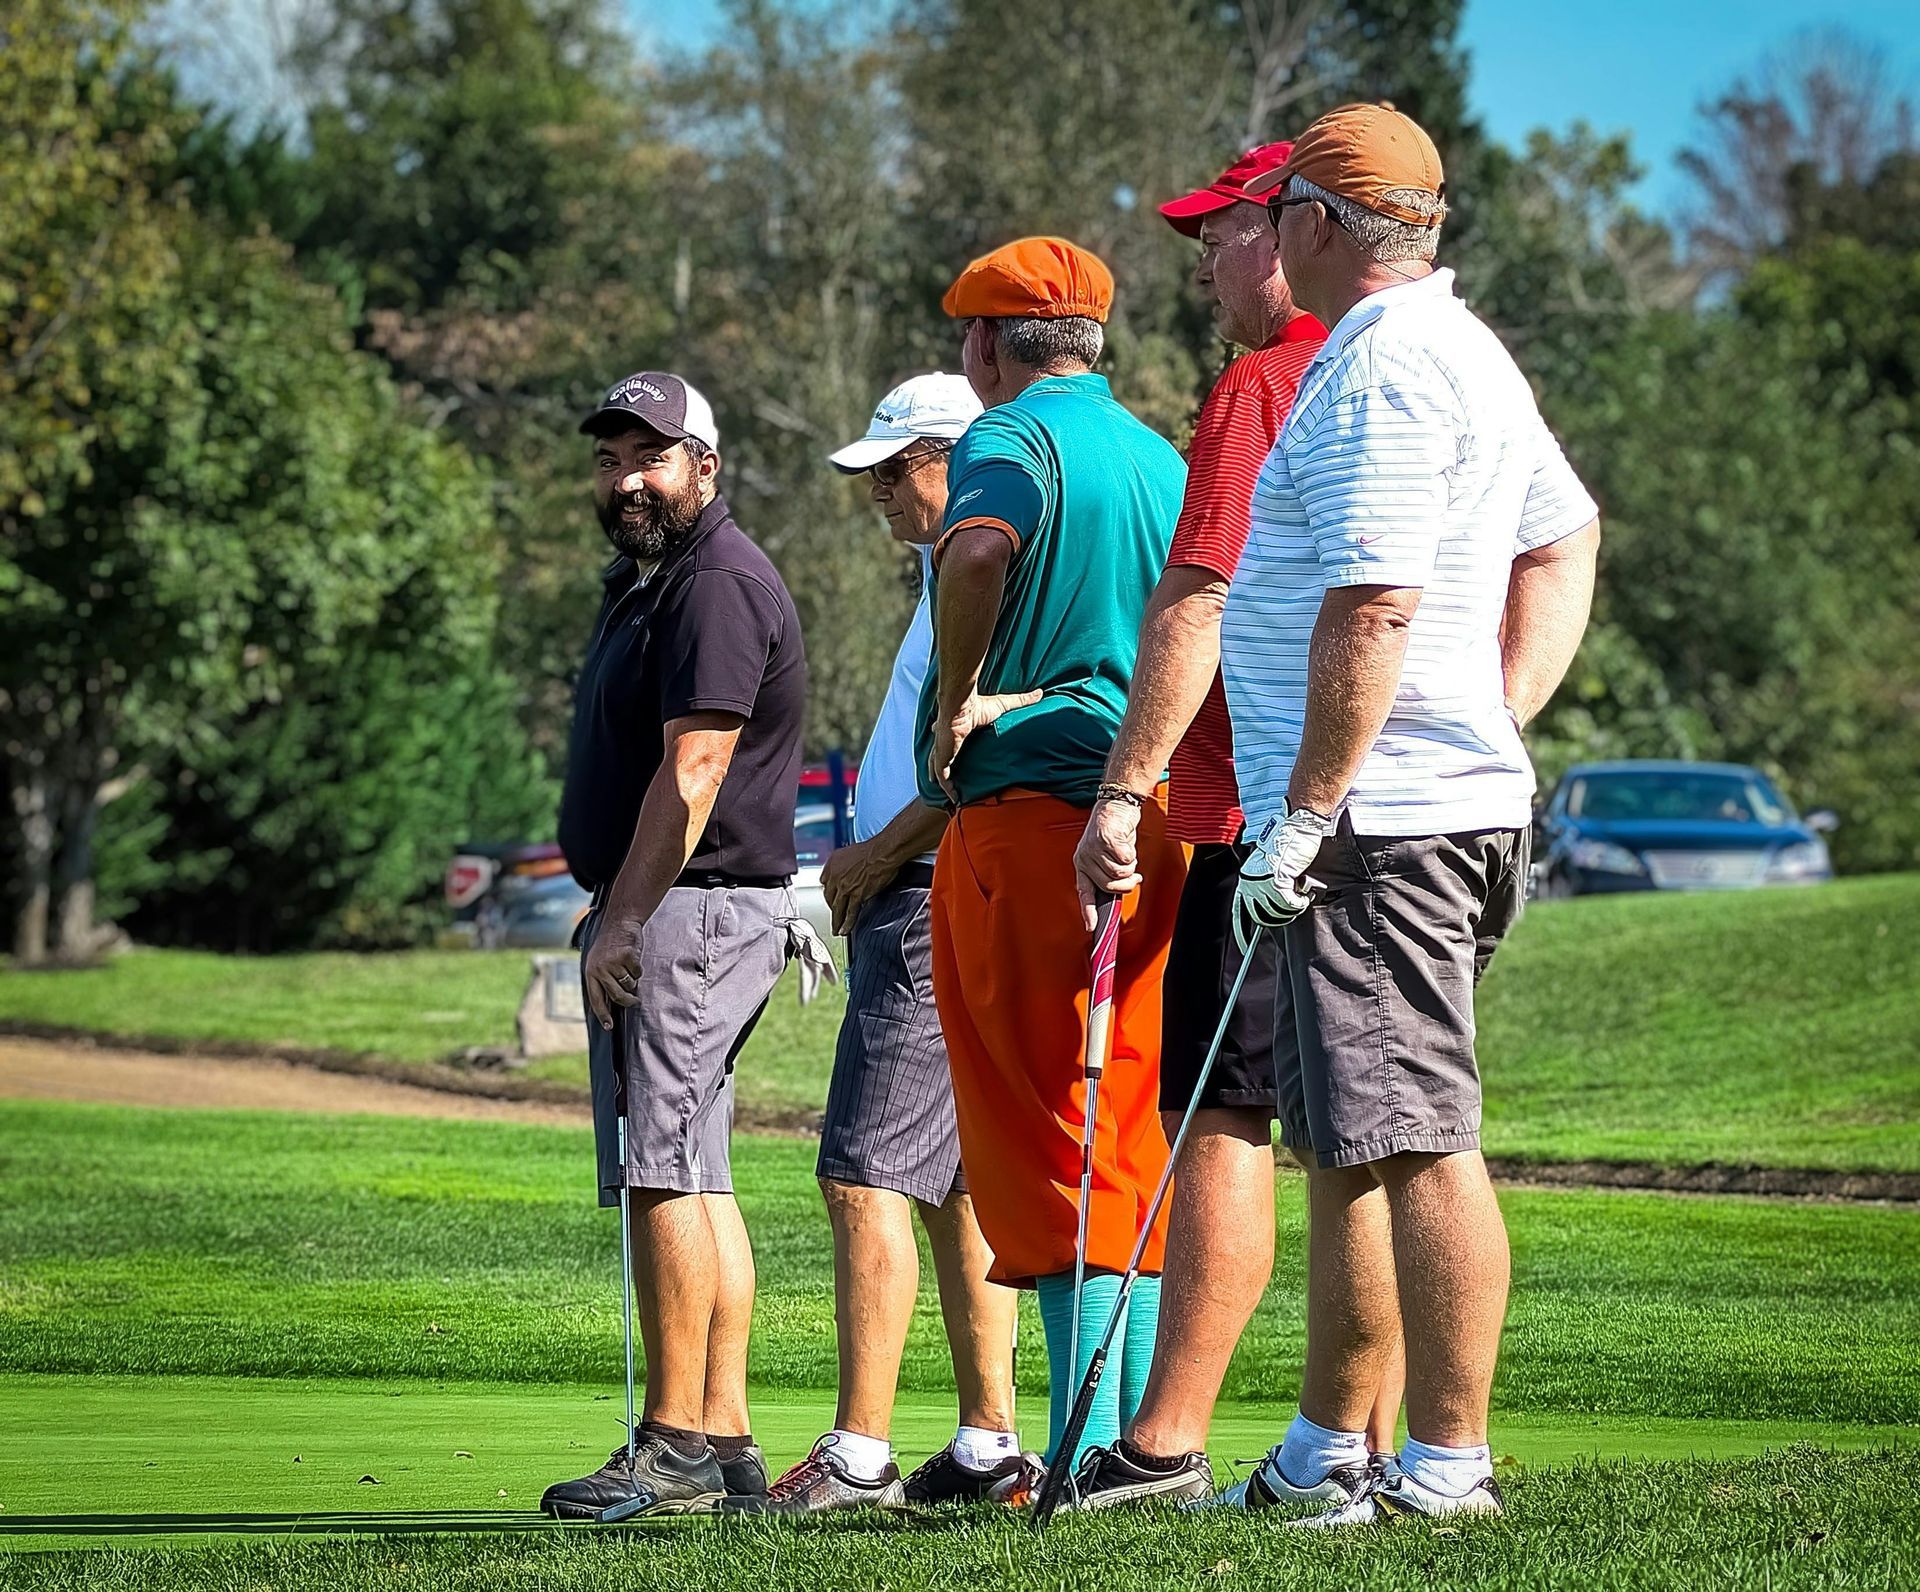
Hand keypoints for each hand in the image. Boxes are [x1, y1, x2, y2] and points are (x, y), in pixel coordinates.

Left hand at [582, 918, 645, 1030]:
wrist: (620, 922)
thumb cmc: (610, 944)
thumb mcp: (598, 961)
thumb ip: (601, 979)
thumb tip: (610, 1002)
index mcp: (591, 972)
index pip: (596, 999)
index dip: (603, 1014)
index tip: (609, 1027)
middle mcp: (600, 969)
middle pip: (617, 995)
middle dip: (628, 1001)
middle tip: (634, 1002)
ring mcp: (614, 963)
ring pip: (629, 984)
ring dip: (633, 979)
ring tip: (629, 968)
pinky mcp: (627, 956)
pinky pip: (638, 972)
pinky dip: (638, 967)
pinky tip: (633, 957)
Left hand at [820, 838, 896, 936]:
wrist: (881, 853)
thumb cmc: (870, 850)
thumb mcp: (847, 852)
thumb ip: (840, 864)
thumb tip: (842, 873)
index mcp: (832, 866)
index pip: (824, 883)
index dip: (829, 891)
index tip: (831, 897)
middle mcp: (835, 877)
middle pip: (829, 898)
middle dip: (831, 908)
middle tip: (833, 916)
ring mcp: (845, 887)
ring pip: (837, 908)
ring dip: (836, 921)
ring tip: (836, 929)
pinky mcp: (857, 895)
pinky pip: (850, 912)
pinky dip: (847, 923)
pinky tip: (845, 929)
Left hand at [929, 688, 1043, 801]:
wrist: (961, 706)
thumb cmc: (978, 704)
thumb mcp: (1003, 704)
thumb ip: (1020, 701)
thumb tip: (1039, 693)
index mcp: (955, 729)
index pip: (951, 742)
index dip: (953, 750)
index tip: (958, 759)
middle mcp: (945, 741)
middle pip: (943, 758)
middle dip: (945, 769)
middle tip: (956, 781)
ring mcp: (942, 751)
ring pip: (940, 771)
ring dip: (945, 782)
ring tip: (955, 795)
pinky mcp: (941, 759)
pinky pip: (942, 778)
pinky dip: (947, 789)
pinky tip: (954, 799)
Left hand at [1074, 797, 1142, 930]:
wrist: (1117, 803)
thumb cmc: (1113, 830)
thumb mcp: (1106, 855)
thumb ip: (1109, 872)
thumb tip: (1120, 891)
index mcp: (1082, 863)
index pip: (1084, 892)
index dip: (1088, 911)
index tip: (1092, 927)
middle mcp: (1084, 857)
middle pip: (1108, 885)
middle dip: (1125, 884)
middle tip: (1133, 875)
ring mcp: (1094, 849)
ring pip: (1118, 874)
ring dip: (1129, 866)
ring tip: (1127, 855)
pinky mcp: (1106, 840)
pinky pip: (1125, 860)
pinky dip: (1131, 854)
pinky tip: (1126, 844)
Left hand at [1233, 806, 1334, 950]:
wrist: (1297, 827)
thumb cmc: (1288, 844)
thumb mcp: (1270, 867)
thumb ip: (1265, 885)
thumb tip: (1270, 908)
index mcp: (1246, 879)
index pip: (1240, 912)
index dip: (1242, 934)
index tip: (1245, 948)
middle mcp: (1251, 882)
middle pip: (1262, 917)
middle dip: (1279, 918)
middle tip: (1293, 906)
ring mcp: (1264, 883)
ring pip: (1278, 913)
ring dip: (1292, 908)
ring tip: (1299, 895)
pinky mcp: (1279, 881)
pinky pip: (1290, 905)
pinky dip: (1299, 903)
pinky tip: (1303, 894)